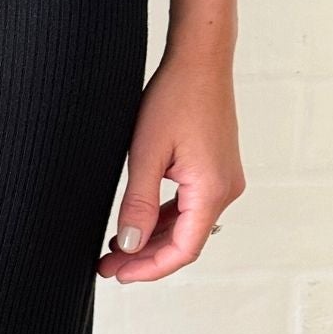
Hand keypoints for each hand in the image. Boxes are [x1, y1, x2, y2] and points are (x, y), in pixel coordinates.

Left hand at [98, 0, 246, 284]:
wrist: (200, 59)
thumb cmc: (176, 97)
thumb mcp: (146, 154)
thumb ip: (137, 204)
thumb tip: (128, 245)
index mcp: (212, 190)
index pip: (182, 249)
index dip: (149, 268)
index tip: (118, 273)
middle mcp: (225, 189)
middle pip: (184, 242)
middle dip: (144, 257)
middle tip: (107, 265)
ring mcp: (222, 179)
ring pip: (185, 226)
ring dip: (151, 239)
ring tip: (114, 248)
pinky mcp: (215, 169)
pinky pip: (188, 206)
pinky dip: (162, 219)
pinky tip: (134, 223)